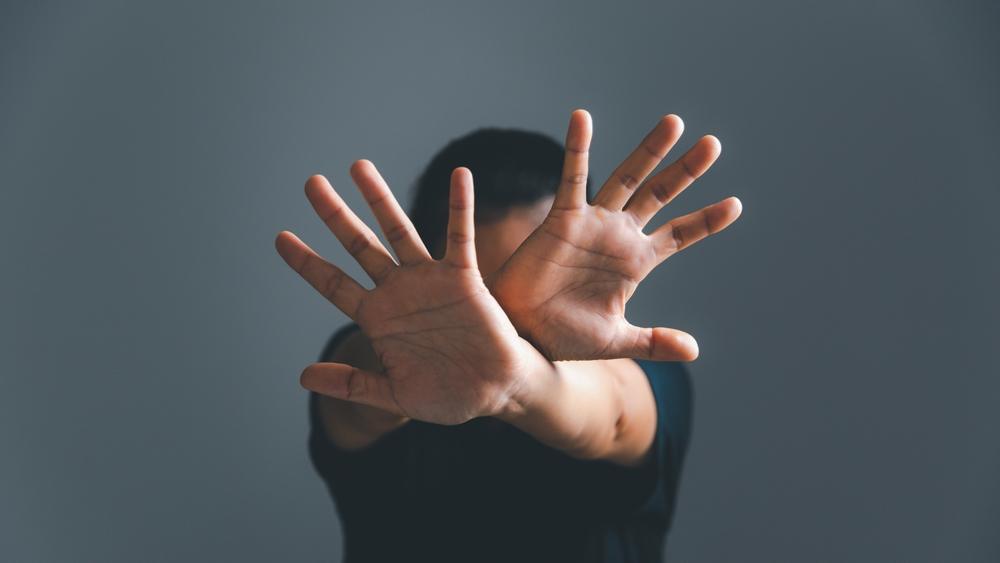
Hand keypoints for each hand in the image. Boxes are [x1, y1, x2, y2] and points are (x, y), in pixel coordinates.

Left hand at [276, 162, 547, 424]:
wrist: (495, 393)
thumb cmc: (447, 396)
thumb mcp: (393, 395)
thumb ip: (352, 385)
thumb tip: (302, 377)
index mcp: (377, 318)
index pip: (333, 284)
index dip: (307, 262)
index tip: (280, 238)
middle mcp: (398, 292)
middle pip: (359, 245)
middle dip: (335, 215)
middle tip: (311, 182)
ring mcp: (429, 281)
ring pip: (399, 231)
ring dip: (380, 200)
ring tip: (358, 167)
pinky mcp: (463, 279)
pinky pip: (460, 236)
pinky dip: (460, 206)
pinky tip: (459, 175)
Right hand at [488, 110, 741, 360]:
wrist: (523, 337)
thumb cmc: (565, 337)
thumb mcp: (617, 340)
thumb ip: (654, 342)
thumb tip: (695, 351)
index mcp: (637, 261)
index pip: (679, 235)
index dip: (706, 219)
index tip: (736, 205)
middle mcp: (618, 235)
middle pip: (660, 194)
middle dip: (686, 170)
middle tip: (714, 144)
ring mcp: (593, 224)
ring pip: (627, 178)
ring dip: (649, 151)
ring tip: (675, 123)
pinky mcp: (562, 220)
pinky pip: (570, 179)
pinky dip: (577, 149)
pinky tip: (582, 118)